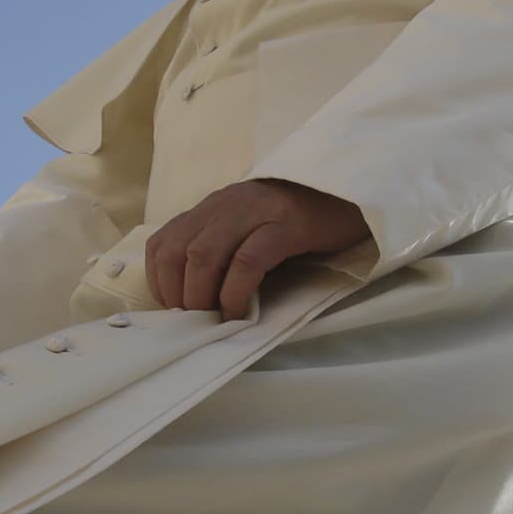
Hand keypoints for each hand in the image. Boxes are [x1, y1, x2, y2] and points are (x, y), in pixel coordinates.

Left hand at [143, 178, 368, 319]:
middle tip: (195, 321)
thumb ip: (222, 249)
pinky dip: (236, 291)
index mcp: (214, 208)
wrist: (352, 192)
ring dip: (202, 295)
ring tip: (215, 319)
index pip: (163, 242)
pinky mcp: (287, 225)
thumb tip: (195, 297)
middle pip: (178, 250)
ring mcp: (257, 212)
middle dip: (178, 293)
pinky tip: (240, 311)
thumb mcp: (250, 230)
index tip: (175, 309)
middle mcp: (227, 205)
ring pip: (205, 254)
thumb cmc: (301, 222)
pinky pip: (248, 260)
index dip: (160, 281)